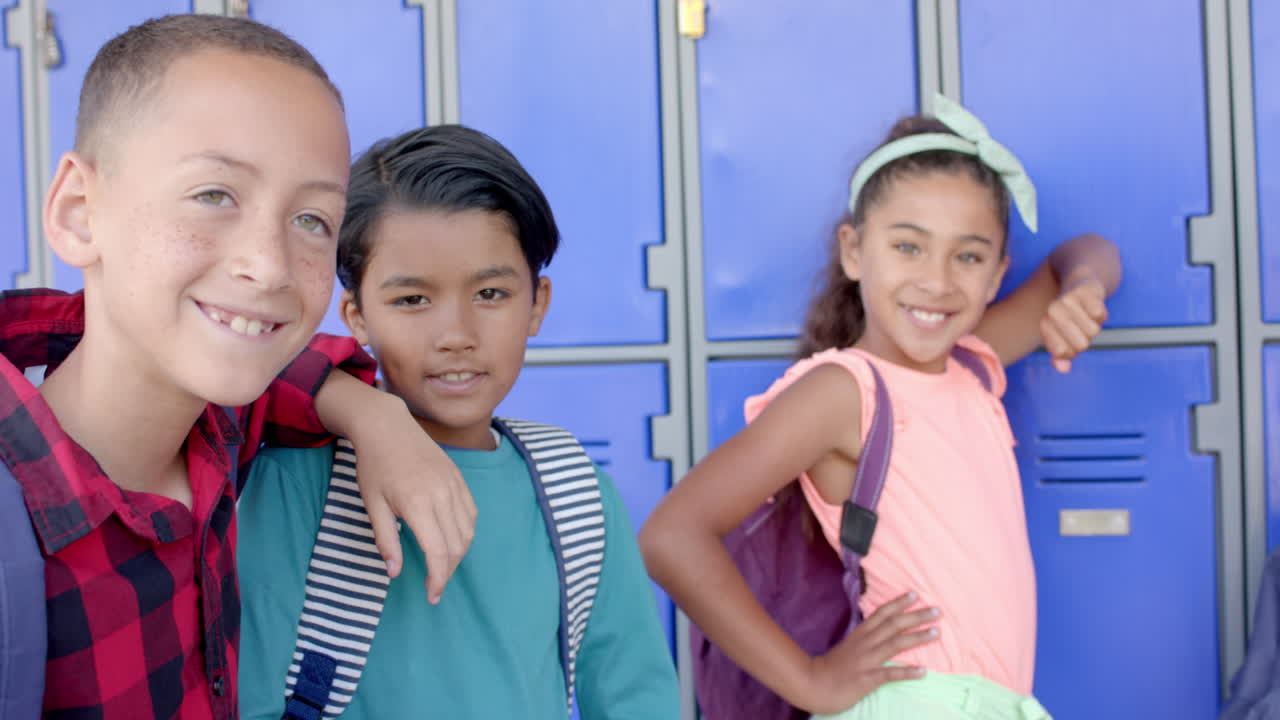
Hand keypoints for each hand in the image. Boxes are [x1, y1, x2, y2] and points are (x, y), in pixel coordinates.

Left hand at [347, 393, 476, 603]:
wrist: (388, 427)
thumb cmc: (374, 467)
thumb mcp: (373, 506)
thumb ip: (386, 541)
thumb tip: (395, 573)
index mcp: (417, 504)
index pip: (437, 552)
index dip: (437, 579)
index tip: (432, 596)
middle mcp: (441, 495)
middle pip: (456, 546)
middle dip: (447, 572)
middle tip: (435, 588)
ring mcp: (453, 485)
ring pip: (468, 532)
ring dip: (458, 555)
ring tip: (442, 566)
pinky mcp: (458, 479)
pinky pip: (471, 514)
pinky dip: (466, 533)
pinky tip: (452, 541)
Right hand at [800, 592, 939, 714]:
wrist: (812, 683)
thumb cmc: (831, 667)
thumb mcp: (848, 647)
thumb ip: (864, 639)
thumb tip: (882, 632)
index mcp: (860, 635)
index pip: (882, 614)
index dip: (899, 603)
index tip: (915, 595)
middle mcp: (865, 644)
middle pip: (893, 625)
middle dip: (916, 616)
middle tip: (937, 610)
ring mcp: (866, 661)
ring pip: (894, 644)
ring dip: (917, 638)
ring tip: (936, 632)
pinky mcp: (867, 679)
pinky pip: (889, 674)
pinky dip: (907, 672)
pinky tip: (923, 672)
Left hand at [1040, 271, 1108, 372]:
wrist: (1080, 280)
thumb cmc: (1069, 313)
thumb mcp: (1062, 334)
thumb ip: (1061, 354)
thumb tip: (1063, 369)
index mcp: (1045, 323)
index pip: (1063, 353)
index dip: (1071, 351)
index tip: (1068, 339)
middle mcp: (1054, 310)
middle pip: (1081, 345)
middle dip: (1085, 339)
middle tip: (1080, 326)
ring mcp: (1069, 300)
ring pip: (1093, 331)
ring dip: (1093, 325)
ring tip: (1086, 315)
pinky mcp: (1086, 291)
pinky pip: (1100, 315)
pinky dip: (1100, 314)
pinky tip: (1093, 305)